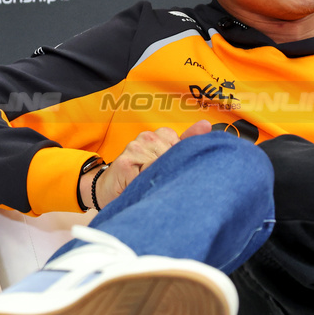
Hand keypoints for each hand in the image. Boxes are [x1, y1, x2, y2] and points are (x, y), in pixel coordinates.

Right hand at [92, 119, 211, 207]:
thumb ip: (186, 143)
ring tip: (148, 184)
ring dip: (158, 178)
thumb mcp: (164, 161)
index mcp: (160, 135)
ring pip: (161, 165)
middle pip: (174, 155)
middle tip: (159, 181)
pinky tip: (140, 186)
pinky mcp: (125, 162)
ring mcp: (135, 147)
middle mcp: (147, 137)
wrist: (107, 189)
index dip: (179, 162)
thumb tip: (206, 125)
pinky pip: (147, 175)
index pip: (183, 145)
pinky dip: (147, 184)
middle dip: (171, 171)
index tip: (172, 172)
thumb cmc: (139, 178)